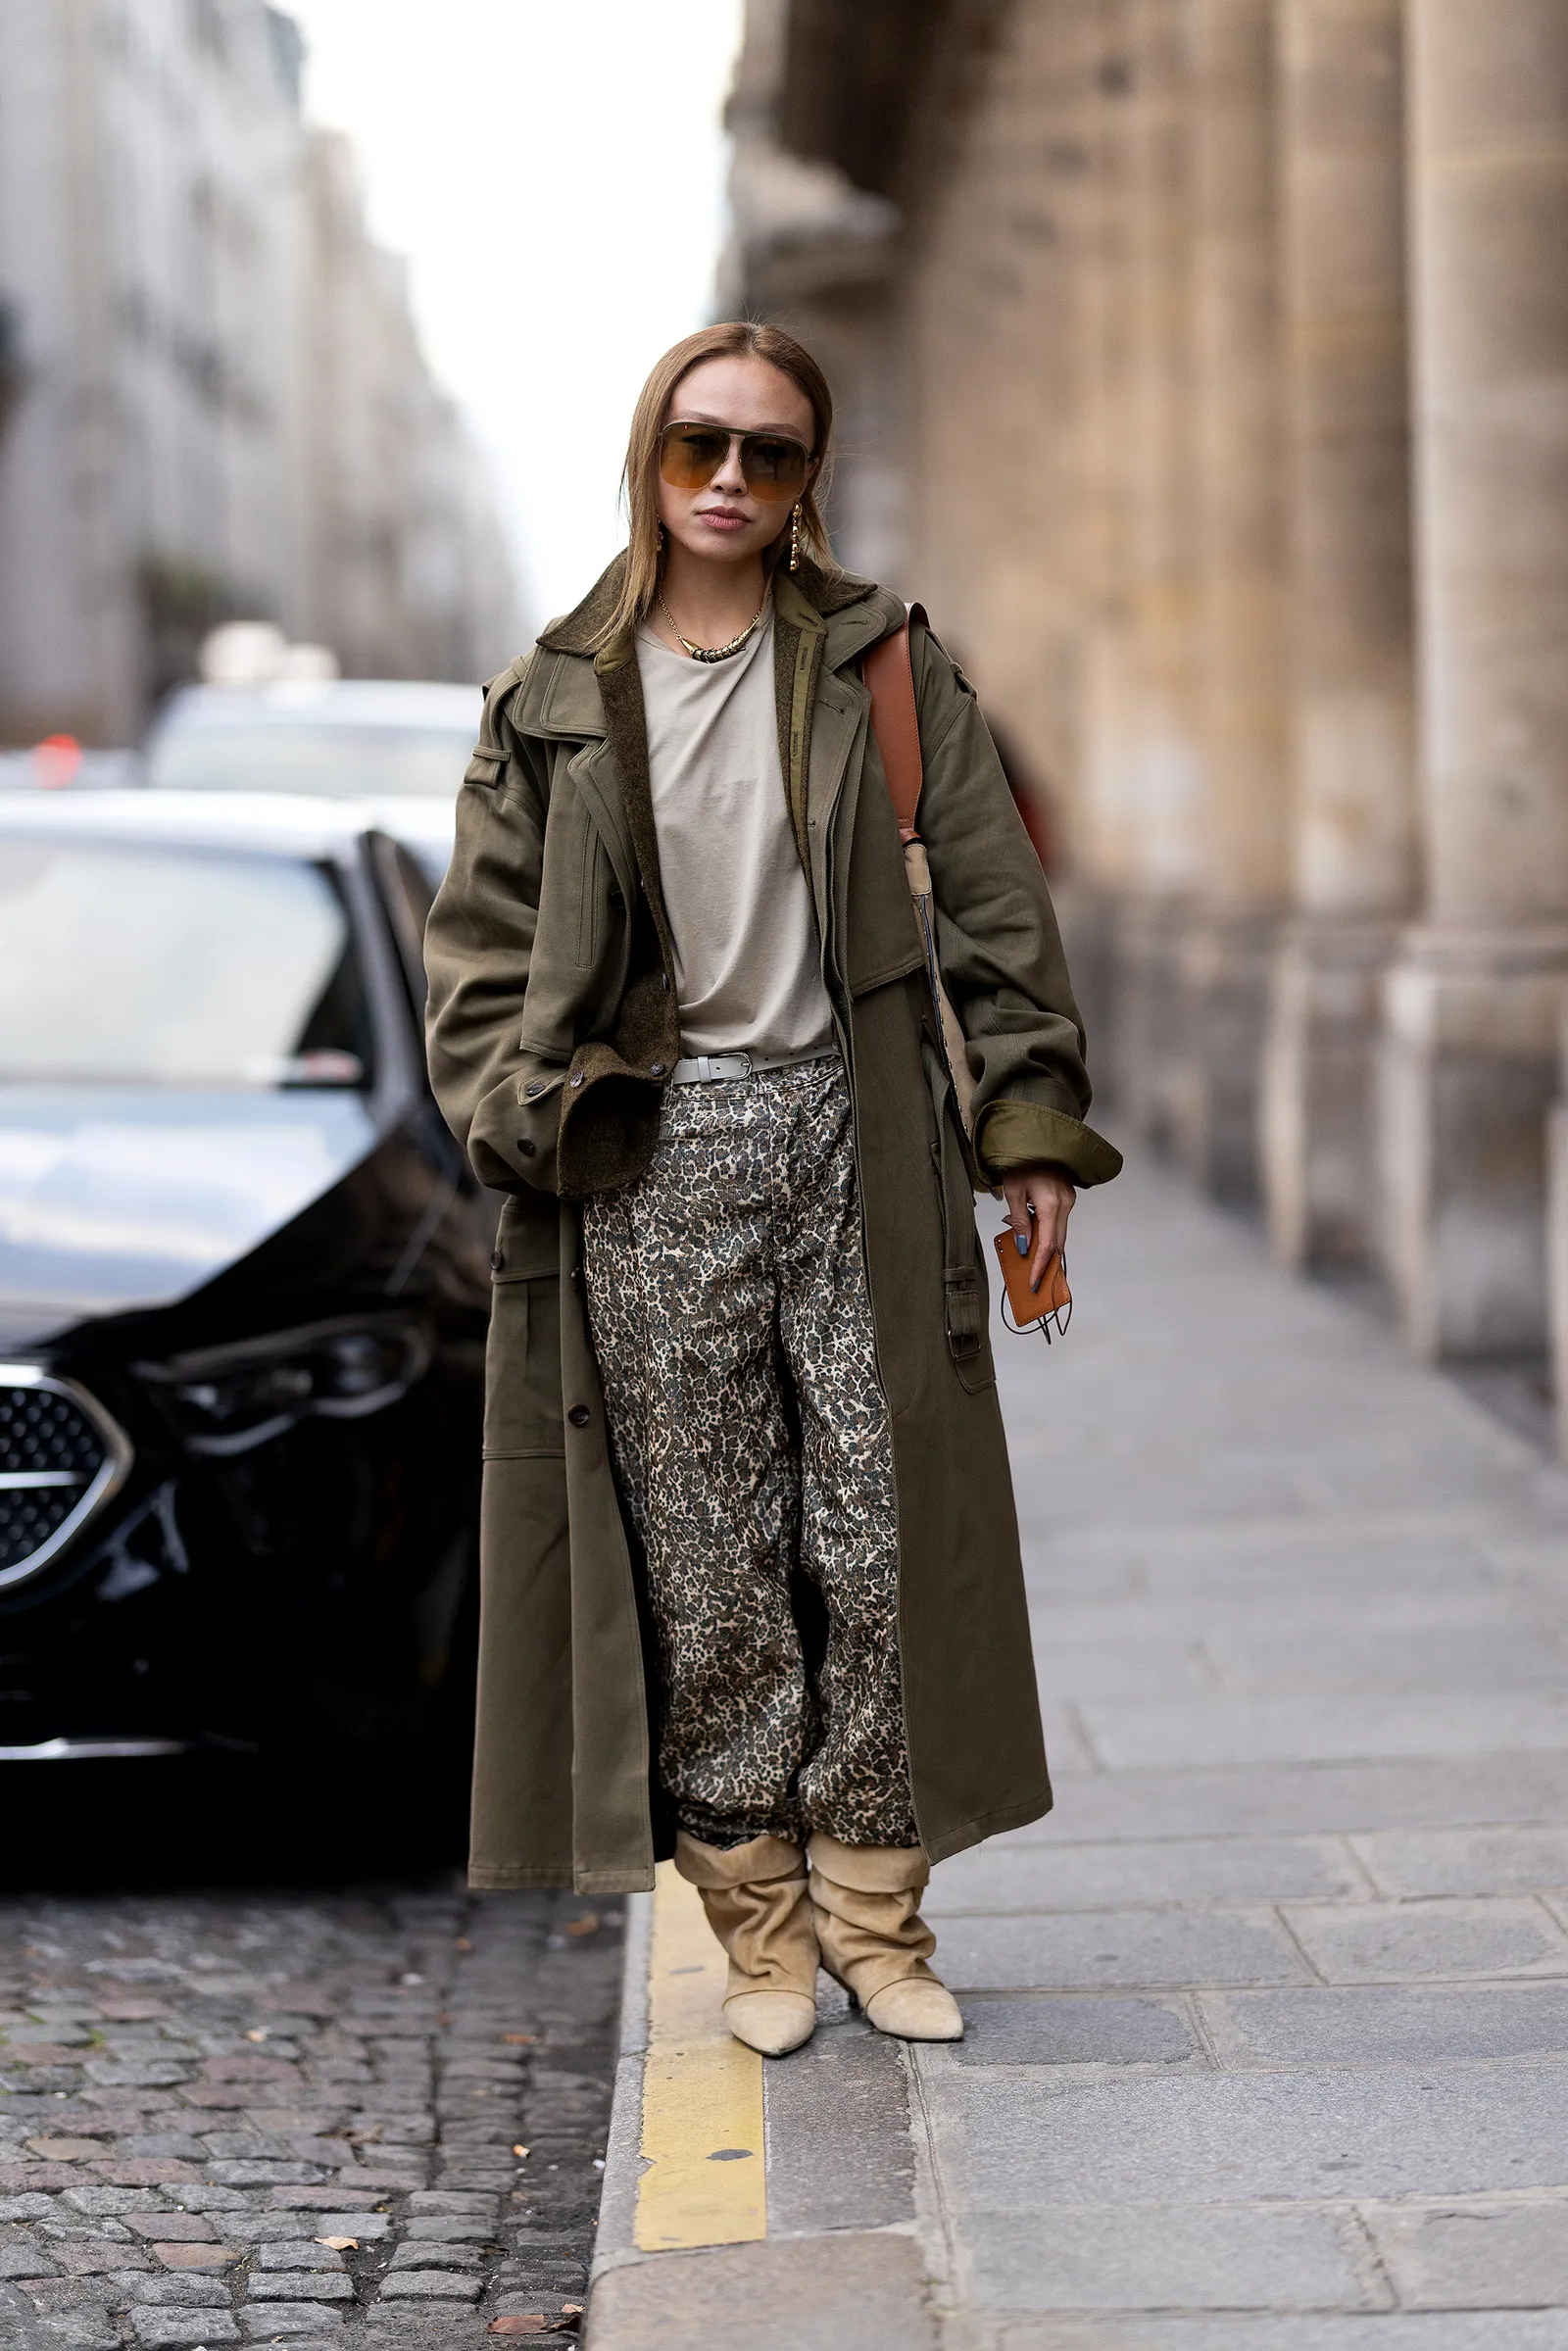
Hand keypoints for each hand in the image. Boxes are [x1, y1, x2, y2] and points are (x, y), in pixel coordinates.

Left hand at [1001, 1163, 1074, 1294]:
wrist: (1038, 1139)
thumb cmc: (1022, 1161)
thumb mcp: (1013, 1191)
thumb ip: (1020, 1220)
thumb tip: (1024, 1246)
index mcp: (1051, 1204)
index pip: (1048, 1244)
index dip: (1040, 1265)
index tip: (1033, 1282)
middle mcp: (1064, 1204)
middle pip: (1058, 1242)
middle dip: (1046, 1263)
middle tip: (1034, 1280)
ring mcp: (1068, 1200)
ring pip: (1059, 1233)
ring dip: (1045, 1247)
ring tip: (1029, 1259)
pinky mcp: (1066, 1197)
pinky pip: (1058, 1222)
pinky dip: (1046, 1232)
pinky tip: (1031, 1235)